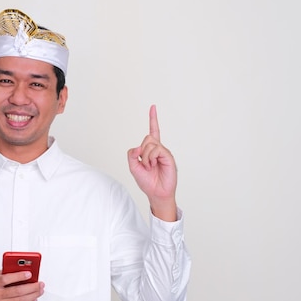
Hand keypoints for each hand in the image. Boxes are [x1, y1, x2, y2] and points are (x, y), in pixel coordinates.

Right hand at [0, 270, 43, 300]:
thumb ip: (3, 274)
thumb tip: (20, 270)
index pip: (6, 279)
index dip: (19, 276)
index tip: (29, 273)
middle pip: (17, 291)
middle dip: (32, 287)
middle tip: (40, 284)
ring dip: (33, 295)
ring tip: (40, 291)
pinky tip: (33, 299)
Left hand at [127, 105, 177, 220]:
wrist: (156, 193)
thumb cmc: (147, 181)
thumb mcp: (133, 167)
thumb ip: (131, 155)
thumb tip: (137, 146)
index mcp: (150, 150)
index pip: (152, 132)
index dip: (153, 119)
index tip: (153, 107)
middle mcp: (158, 149)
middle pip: (147, 138)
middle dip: (142, 151)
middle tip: (145, 164)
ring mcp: (164, 152)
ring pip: (150, 144)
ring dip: (146, 157)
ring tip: (149, 167)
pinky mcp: (168, 157)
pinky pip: (157, 150)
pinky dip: (151, 158)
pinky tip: (153, 165)